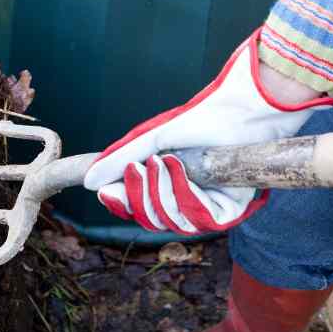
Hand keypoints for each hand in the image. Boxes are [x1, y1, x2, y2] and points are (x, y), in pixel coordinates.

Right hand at [83, 29, 332, 233]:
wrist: (243, 109)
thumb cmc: (203, 118)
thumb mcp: (154, 138)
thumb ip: (122, 159)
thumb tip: (89, 181)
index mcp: (171, 185)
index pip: (140, 208)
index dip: (122, 203)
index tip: (104, 192)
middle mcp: (190, 199)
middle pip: (152, 219)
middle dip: (140, 195)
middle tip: (138, 169)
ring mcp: (210, 206)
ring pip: (173, 221)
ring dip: (162, 191)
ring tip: (163, 161)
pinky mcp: (231, 210)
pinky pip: (199, 219)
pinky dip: (185, 194)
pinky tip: (180, 168)